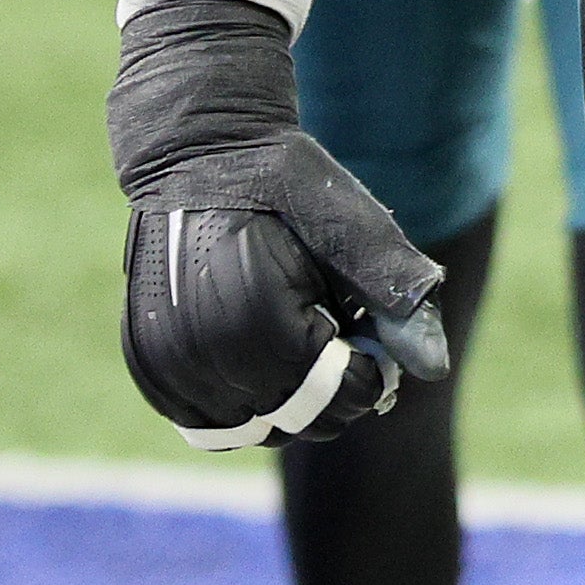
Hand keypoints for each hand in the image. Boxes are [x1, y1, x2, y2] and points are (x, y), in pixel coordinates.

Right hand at [109, 0, 449, 447]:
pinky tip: (258, 352)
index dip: (373, 372)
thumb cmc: (281, 182)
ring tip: (292, 333)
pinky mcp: (148, 368)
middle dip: (334, 389)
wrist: (195, 155)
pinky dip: (242, 401)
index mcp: (258, 317)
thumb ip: (393, 293)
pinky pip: (209, 422)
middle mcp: (203, 352)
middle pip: (300, 422)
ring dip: (287, 399)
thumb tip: (436, 368)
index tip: (369, 329)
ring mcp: (167, 365)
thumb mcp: (349, 222)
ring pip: (255, 429)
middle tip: (335, 330)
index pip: (342, 397)